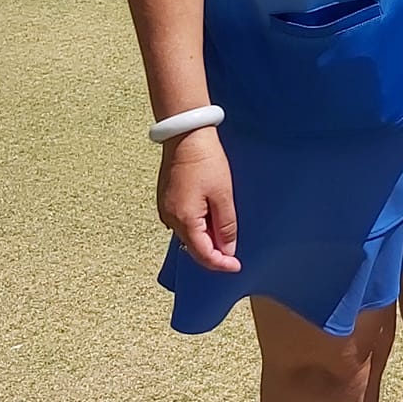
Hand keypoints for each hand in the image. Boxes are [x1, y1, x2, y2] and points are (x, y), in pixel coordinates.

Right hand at [156, 125, 241, 272]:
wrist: (186, 136)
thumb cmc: (205, 161)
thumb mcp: (223, 195)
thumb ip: (225, 226)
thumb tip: (227, 249)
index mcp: (185, 220)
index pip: (203, 254)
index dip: (221, 264)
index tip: (236, 266)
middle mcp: (170, 219)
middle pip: (193, 248)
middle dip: (214, 254)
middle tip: (234, 254)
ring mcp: (166, 210)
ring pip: (188, 236)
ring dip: (206, 240)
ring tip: (225, 235)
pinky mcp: (166, 201)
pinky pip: (183, 223)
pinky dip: (198, 228)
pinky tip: (211, 221)